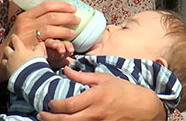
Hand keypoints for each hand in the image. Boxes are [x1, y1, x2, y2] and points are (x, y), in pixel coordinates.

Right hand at [0, 1, 80, 84]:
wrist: (3, 57)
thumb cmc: (17, 40)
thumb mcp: (23, 25)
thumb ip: (37, 19)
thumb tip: (58, 13)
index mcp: (25, 16)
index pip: (46, 5)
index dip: (61, 5)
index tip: (72, 7)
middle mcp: (26, 24)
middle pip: (51, 16)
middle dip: (67, 17)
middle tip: (77, 19)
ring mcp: (28, 36)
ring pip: (51, 28)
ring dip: (65, 30)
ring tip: (74, 31)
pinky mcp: (31, 48)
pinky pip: (48, 43)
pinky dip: (60, 42)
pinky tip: (66, 43)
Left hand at [1, 34, 45, 76]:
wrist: (29, 77)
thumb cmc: (35, 63)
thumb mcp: (40, 54)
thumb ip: (40, 47)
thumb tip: (41, 43)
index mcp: (20, 49)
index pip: (15, 41)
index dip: (14, 38)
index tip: (13, 36)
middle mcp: (12, 56)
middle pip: (6, 49)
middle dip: (8, 48)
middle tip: (9, 48)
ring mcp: (9, 65)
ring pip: (3, 60)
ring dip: (6, 59)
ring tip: (8, 60)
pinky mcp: (8, 73)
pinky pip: (5, 70)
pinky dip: (7, 69)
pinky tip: (10, 70)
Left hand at [37, 67, 165, 120]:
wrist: (143, 107)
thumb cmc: (124, 90)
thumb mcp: (104, 79)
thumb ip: (83, 76)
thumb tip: (66, 70)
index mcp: (96, 97)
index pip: (69, 105)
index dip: (55, 106)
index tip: (50, 102)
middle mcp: (96, 113)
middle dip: (50, 118)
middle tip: (41, 114)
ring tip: (49, 120)